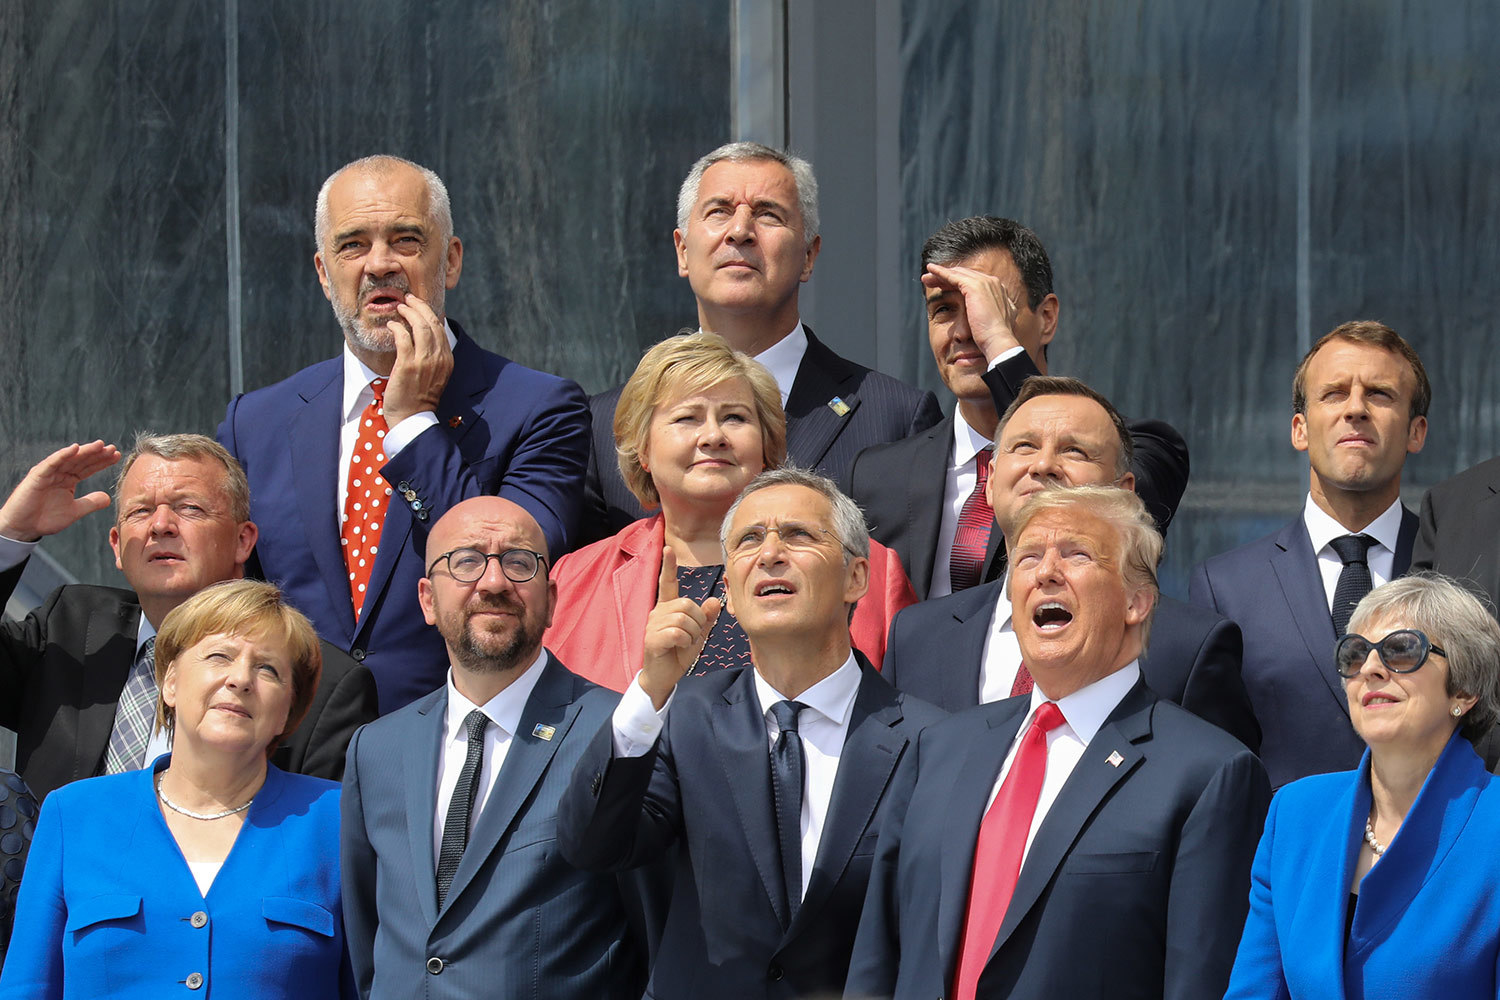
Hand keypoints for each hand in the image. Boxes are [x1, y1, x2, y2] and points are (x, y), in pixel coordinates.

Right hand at [0, 441, 120, 541]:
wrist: (24, 527)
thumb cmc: (45, 519)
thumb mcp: (74, 511)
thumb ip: (90, 503)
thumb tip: (109, 497)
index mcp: (69, 480)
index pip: (88, 467)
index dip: (102, 462)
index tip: (117, 456)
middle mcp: (60, 473)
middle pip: (81, 460)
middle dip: (97, 454)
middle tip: (112, 448)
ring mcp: (49, 473)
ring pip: (69, 458)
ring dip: (85, 451)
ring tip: (100, 445)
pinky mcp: (38, 475)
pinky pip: (52, 463)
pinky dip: (63, 455)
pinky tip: (75, 448)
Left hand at [380, 294, 453, 426]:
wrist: (413, 418)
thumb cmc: (419, 398)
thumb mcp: (434, 375)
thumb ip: (432, 357)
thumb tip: (423, 338)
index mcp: (447, 360)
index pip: (440, 328)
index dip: (429, 312)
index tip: (418, 305)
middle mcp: (439, 359)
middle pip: (432, 323)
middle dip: (419, 306)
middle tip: (408, 299)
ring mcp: (424, 362)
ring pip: (420, 326)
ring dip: (408, 312)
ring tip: (399, 306)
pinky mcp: (408, 366)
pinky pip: (404, 338)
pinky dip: (397, 327)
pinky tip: (391, 325)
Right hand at [639, 547, 721, 708]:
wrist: (663, 677)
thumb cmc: (678, 653)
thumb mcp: (698, 634)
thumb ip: (706, 618)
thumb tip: (716, 600)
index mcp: (667, 608)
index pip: (668, 583)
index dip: (668, 566)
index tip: (668, 549)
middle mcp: (657, 612)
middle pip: (687, 604)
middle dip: (698, 621)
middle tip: (693, 636)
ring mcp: (652, 625)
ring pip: (684, 619)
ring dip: (692, 634)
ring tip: (685, 643)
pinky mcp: (652, 639)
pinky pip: (677, 633)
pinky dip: (685, 642)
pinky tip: (678, 647)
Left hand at [921, 262, 1023, 363]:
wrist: (997, 342)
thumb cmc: (994, 340)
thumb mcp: (993, 325)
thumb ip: (989, 317)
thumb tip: (983, 322)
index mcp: (998, 292)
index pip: (975, 282)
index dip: (959, 283)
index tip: (945, 288)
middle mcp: (993, 283)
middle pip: (965, 276)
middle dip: (948, 276)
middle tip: (931, 279)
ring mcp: (984, 283)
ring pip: (958, 274)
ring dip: (940, 274)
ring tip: (926, 277)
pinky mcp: (974, 286)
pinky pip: (953, 276)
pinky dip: (940, 273)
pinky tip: (930, 271)